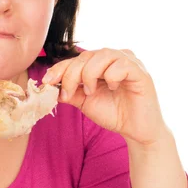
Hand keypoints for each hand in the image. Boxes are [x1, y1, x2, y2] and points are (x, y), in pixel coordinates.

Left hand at [42, 48, 166, 145]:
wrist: (136, 131)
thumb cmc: (114, 113)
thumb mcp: (85, 102)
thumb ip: (69, 91)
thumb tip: (49, 85)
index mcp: (101, 63)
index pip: (76, 59)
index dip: (59, 68)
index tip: (46, 81)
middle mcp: (115, 58)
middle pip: (86, 56)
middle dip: (71, 74)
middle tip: (67, 93)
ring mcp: (129, 62)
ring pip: (102, 55)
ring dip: (90, 74)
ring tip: (91, 92)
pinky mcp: (141, 72)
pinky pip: (121, 65)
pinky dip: (111, 76)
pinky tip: (113, 88)